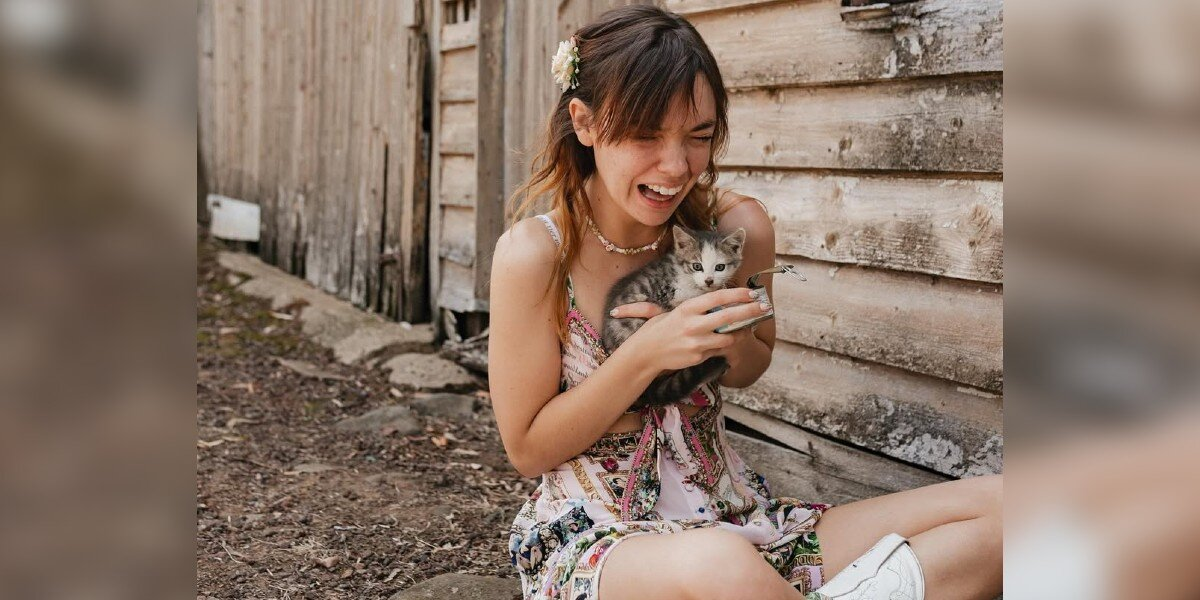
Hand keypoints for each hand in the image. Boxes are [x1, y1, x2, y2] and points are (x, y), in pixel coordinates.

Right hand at [610, 287, 772, 373]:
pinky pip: (718, 349)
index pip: (718, 298)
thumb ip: (696, 308)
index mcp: (687, 309)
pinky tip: (728, 340)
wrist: (645, 354)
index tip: (752, 292)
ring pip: (728, 336)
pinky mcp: (698, 357)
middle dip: (750, 310)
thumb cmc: (659, 329)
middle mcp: (693, 324)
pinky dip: (724, 344)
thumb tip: (720, 301)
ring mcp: (697, 342)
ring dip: (741, 331)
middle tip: (765, 307)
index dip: (738, 294)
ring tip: (750, 326)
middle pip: (729, 316)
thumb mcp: (673, 312)